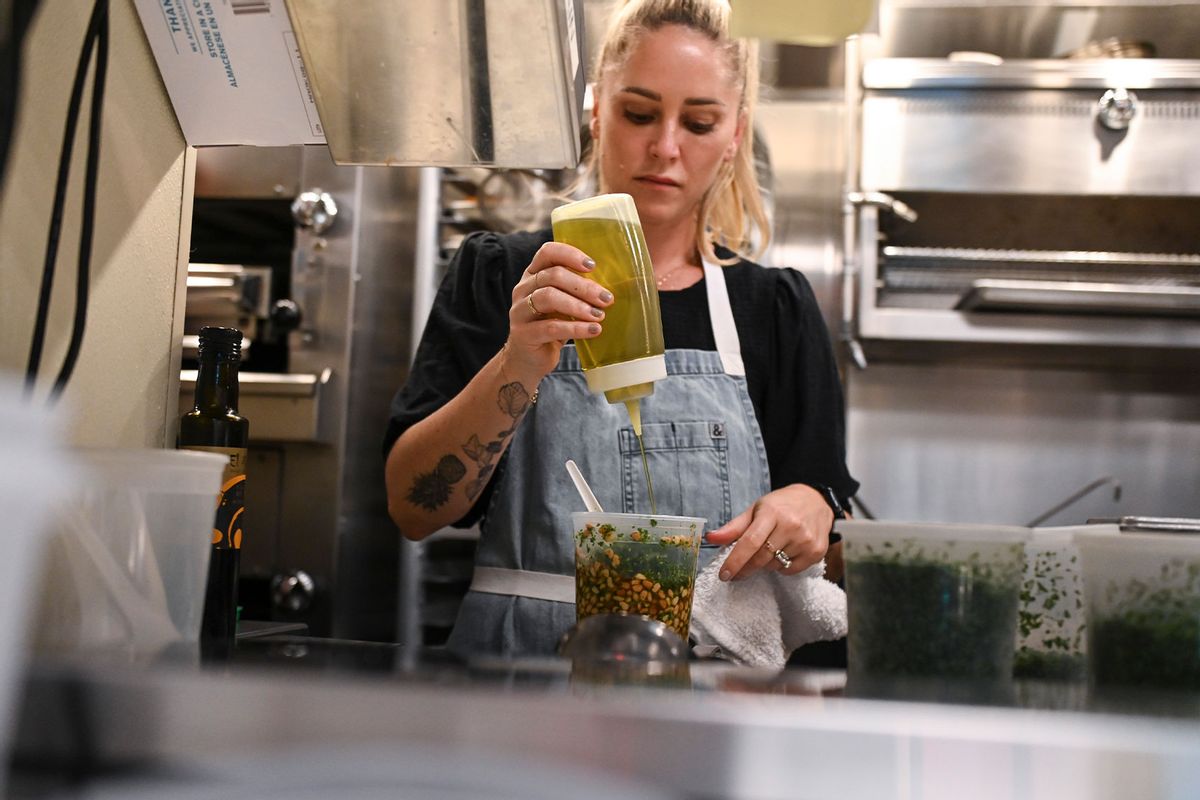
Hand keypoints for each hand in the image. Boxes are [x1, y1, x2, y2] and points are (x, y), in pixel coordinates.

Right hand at [504, 242, 613, 379]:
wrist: (528, 360)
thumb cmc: (550, 327)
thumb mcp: (563, 304)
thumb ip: (577, 292)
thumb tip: (611, 288)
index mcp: (533, 275)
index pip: (548, 252)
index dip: (570, 254)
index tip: (593, 266)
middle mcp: (523, 289)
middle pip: (552, 275)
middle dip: (583, 286)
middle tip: (607, 298)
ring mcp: (519, 311)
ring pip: (549, 297)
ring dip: (579, 306)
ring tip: (599, 315)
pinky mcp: (523, 334)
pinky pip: (551, 327)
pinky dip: (575, 328)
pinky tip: (593, 331)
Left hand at [705, 484, 833, 581]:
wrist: (817, 500)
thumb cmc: (781, 505)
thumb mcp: (756, 509)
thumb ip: (734, 527)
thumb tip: (710, 538)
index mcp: (772, 512)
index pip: (750, 541)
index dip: (735, 561)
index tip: (724, 575)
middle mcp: (791, 525)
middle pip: (761, 558)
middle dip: (744, 569)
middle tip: (735, 573)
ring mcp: (806, 539)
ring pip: (775, 565)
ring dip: (764, 564)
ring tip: (768, 549)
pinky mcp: (816, 551)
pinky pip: (791, 570)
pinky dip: (781, 567)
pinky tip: (784, 552)